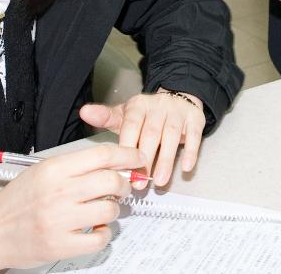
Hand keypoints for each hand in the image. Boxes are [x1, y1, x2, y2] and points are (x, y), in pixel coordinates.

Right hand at [0, 143, 144, 272]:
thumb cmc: (18, 200)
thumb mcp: (43, 171)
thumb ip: (75, 167)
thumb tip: (112, 164)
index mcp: (55, 169)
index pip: (102, 155)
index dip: (127, 154)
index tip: (137, 157)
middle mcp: (59, 192)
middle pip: (111, 180)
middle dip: (125, 183)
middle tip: (123, 186)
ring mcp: (60, 220)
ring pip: (110, 209)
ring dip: (113, 209)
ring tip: (103, 209)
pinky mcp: (61, 244)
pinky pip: (100, 238)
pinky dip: (103, 234)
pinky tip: (95, 229)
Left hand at [79, 90, 205, 186]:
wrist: (178, 98)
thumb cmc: (147, 115)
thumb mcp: (125, 115)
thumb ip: (105, 117)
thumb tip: (84, 112)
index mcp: (138, 105)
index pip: (132, 125)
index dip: (128, 147)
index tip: (122, 169)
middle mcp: (159, 106)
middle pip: (152, 133)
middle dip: (145, 160)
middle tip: (139, 183)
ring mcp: (178, 112)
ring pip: (172, 136)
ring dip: (166, 160)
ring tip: (160, 181)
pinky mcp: (195, 118)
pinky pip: (194, 136)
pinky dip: (191, 152)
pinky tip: (185, 168)